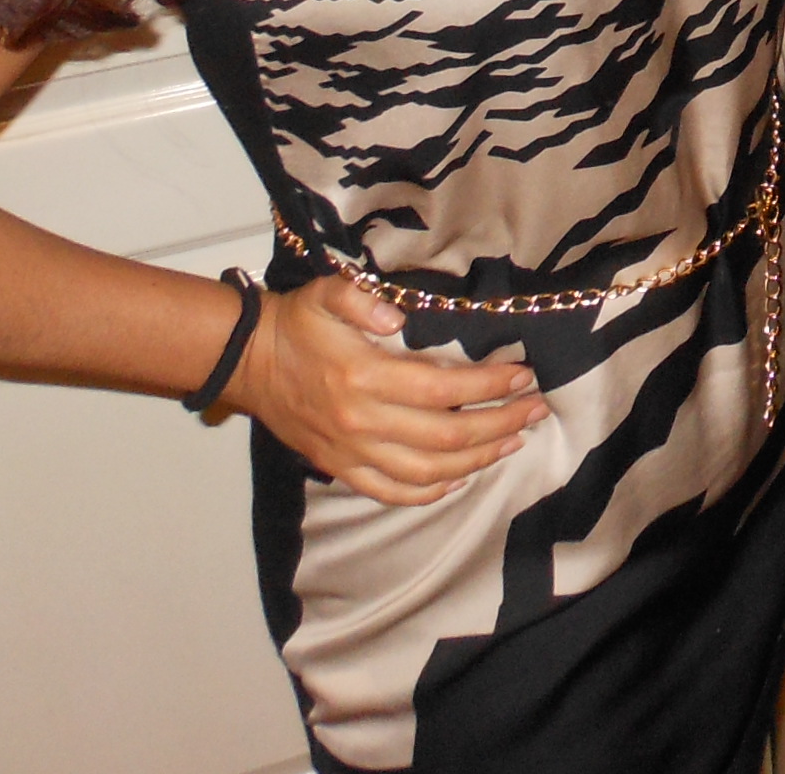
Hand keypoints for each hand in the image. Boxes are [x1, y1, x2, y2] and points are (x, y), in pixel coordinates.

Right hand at [225, 276, 548, 505]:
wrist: (248, 362)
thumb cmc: (296, 324)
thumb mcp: (326, 293)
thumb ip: (362, 298)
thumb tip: (397, 318)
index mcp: (364, 378)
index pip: (443, 389)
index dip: (489, 384)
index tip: (524, 376)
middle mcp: (362, 422)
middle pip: (447, 436)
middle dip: (500, 423)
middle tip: (536, 410)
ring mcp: (352, 452)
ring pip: (427, 471)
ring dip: (478, 459)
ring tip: (512, 441)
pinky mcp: (341, 469)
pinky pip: (391, 492)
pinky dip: (429, 491)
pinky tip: (458, 477)